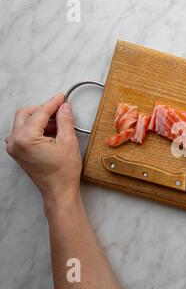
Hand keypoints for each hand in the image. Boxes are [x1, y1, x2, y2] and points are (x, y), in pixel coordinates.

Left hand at [5, 93, 81, 215]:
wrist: (59, 190)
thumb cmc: (63, 172)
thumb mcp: (68, 142)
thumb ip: (65, 121)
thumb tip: (64, 108)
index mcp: (26, 138)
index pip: (39, 113)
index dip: (53, 103)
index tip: (61, 98)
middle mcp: (15, 142)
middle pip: (26, 114)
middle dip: (43, 110)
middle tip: (60, 110)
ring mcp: (14, 147)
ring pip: (23, 122)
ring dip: (39, 119)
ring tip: (58, 124)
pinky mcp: (18, 152)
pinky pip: (23, 132)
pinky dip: (35, 128)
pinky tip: (50, 133)